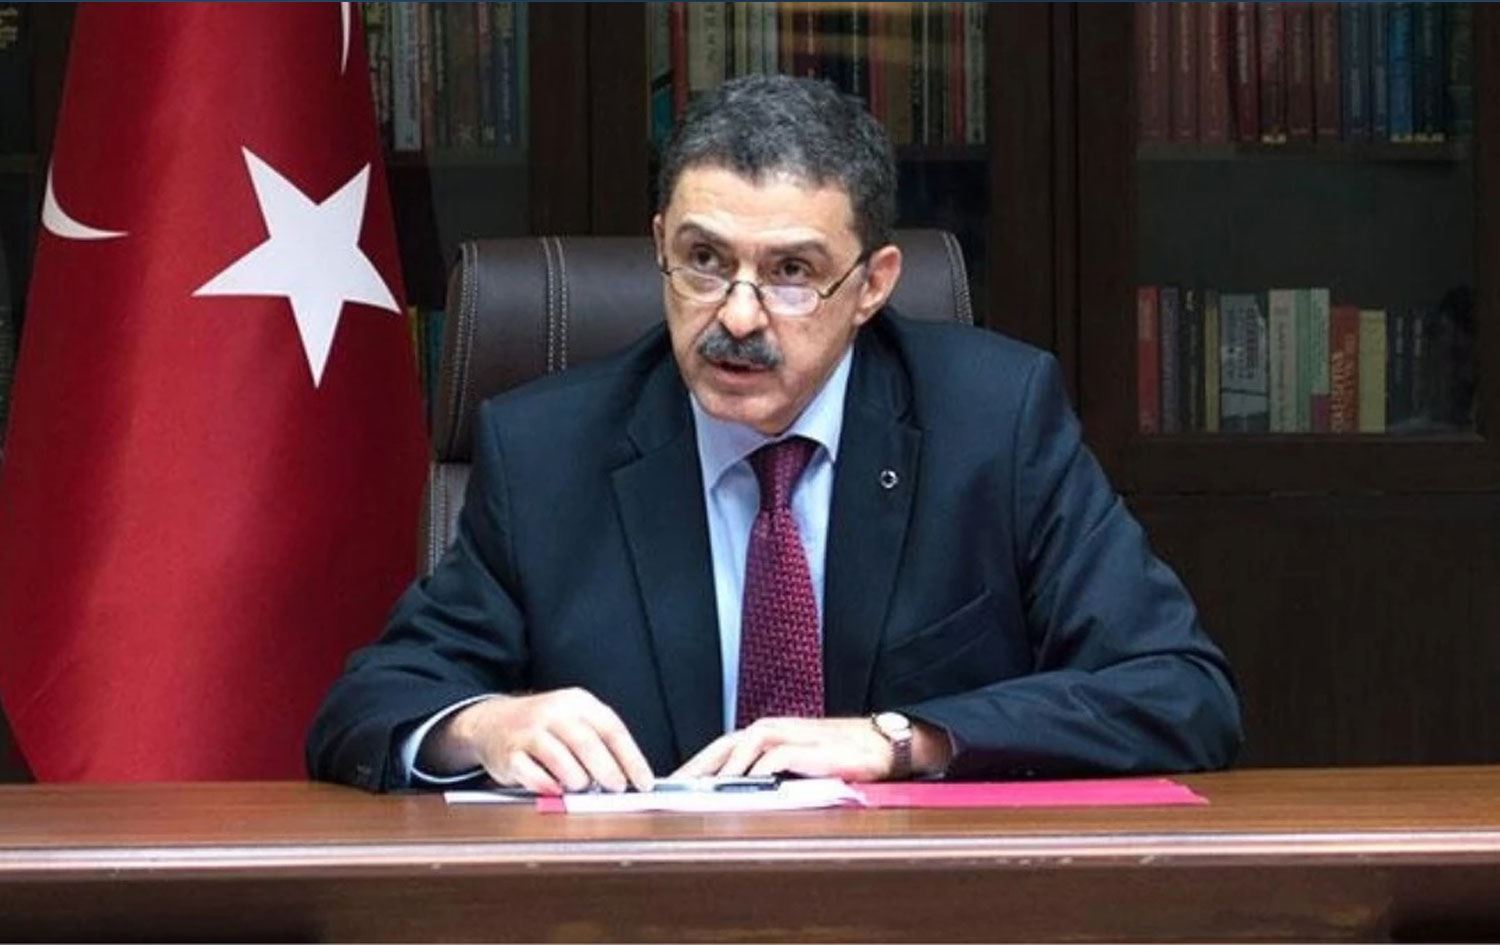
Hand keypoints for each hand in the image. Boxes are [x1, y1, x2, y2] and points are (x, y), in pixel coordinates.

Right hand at [427, 688, 654, 794]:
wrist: (493, 721)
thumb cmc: (545, 727)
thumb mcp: (575, 722)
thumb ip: (599, 744)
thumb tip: (628, 778)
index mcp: (577, 702)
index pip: (612, 729)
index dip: (631, 758)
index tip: (644, 782)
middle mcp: (553, 712)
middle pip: (587, 743)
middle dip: (607, 770)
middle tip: (617, 789)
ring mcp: (529, 732)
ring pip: (561, 759)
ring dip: (577, 779)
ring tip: (583, 787)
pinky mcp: (509, 753)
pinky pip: (532, 774)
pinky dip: (548, 786)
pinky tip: (556, 790)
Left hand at [672, 717, 896, 781]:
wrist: (880, 744)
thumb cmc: (839, 754)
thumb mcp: (798, 764)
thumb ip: (770, 773)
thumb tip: (736, 795)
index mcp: (768, 736)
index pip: (722, 748)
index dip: (697, 765)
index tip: (673, 786)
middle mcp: (775, 731)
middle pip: (727, 744)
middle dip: (699, 766)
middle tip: (675, 788)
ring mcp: (793, 736)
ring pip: (748, 743)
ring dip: (725, 766)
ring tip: (705, 788)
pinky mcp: (812, 747)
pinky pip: (779, 755)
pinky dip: (760, 768)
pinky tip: (746, 783)